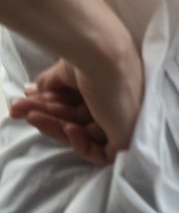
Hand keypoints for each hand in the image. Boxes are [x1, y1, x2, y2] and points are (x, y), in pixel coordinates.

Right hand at [9, 48, 142, 165]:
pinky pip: (100, 154)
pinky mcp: (126, 138)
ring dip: (54, 126)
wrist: (104, 57)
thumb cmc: (90, 58)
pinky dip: (79, 143)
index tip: (26, 101)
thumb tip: (30, 92)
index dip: (49, 105)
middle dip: (45, 115)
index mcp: (107, 87)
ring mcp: (122, 121)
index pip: (74, 105)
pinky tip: (69, 127)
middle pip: (74, 119)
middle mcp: (116, 104)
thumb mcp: (64, 72)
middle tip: (18, 109)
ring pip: (81, 134)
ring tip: (32, 114)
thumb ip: (50, 85)